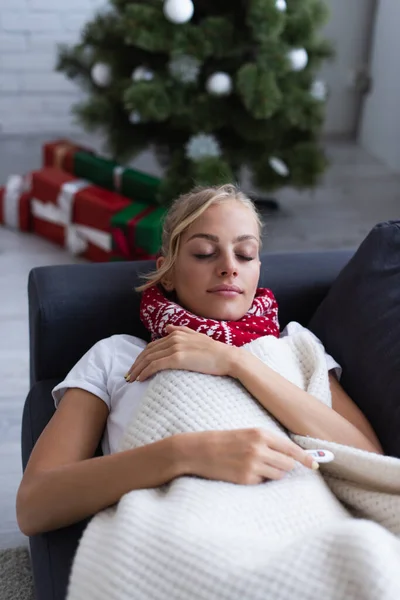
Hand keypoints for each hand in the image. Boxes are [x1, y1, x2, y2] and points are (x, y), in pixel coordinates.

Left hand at [125, 325, 238, 381]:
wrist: (227, 358)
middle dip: (136, 364)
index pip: (152, 346)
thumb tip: (167, 328)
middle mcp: (173, 338)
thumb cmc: (214, 351)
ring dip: (138, 370)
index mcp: (176, 334)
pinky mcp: (177, 358)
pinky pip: (155, 365)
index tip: (136, 367)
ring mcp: (175, 348)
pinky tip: (141, 379)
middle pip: (147, 352)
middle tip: (129, 375)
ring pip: (149, 359)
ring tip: (132, 379)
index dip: (142, 357)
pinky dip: (145, 372)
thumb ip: (181, 331)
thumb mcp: (197, 336)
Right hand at [177, 427, 318, 484]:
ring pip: (278, 475)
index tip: (316, 465)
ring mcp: (253, 465)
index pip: (291, 448)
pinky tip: (244, 472)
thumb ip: (269, 442)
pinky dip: (258, 479)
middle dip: (285, 466)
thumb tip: (292, 456)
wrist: (200, 450)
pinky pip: (263, 482)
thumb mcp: (247, 434)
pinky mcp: (246, 479)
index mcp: (260, 434)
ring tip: (256, 466)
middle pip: (288, 464)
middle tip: (272, 463)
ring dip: (273, 473)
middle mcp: (259, 449)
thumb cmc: (225, 441)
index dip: (305, 458)